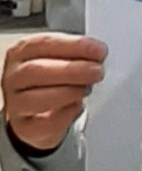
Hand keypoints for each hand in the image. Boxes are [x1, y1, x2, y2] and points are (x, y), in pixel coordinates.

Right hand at [2, 33, 106, 151]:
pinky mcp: (24, 127)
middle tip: (97, 71)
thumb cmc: (52, 76)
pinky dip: (66, 114)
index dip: (74, 46)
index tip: (99, 51)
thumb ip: (77, 53)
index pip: (45, 43)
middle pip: (36, 70)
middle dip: (72, 70)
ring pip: (36, 98)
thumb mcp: (61, 57)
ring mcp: (15, 103)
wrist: (38, 110)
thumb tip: (99, 54)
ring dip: (69, 92)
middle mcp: (14, 76)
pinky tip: (77, 105)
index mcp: (23, 51)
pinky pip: (44, 123)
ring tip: (87, 88)